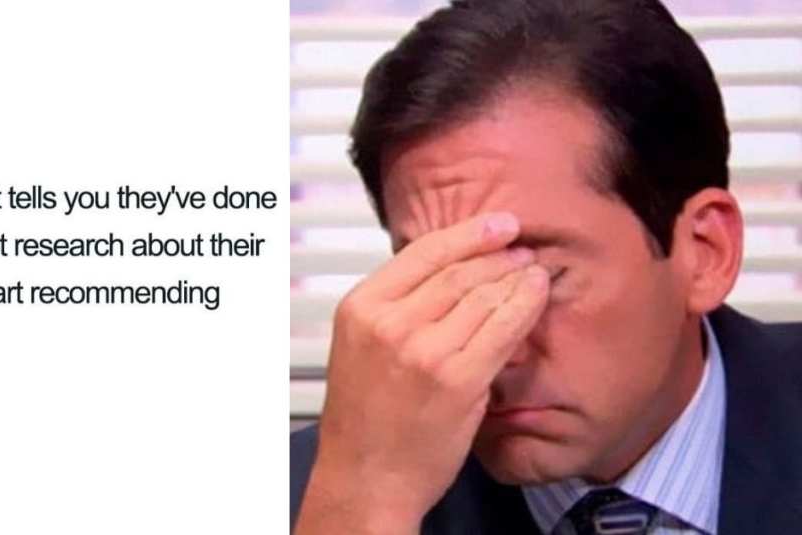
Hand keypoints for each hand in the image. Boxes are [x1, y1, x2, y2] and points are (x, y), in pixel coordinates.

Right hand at [294, 212, 549, 534]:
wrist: (367, 477)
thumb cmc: (365, 418)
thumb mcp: (360, 345)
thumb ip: (396, 307)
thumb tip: (449, 271)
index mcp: (361, 308)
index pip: (422, 253)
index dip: (468, 233)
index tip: (497, 224)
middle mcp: (390, 323)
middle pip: (457, 271)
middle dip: (498, 254)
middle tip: (521, 247)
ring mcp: (424, 351)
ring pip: (483, 294)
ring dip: (515, 276)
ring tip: (533, 269)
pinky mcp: (458, 379)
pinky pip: (503, 328)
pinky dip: (525, 304)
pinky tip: (537, 293)